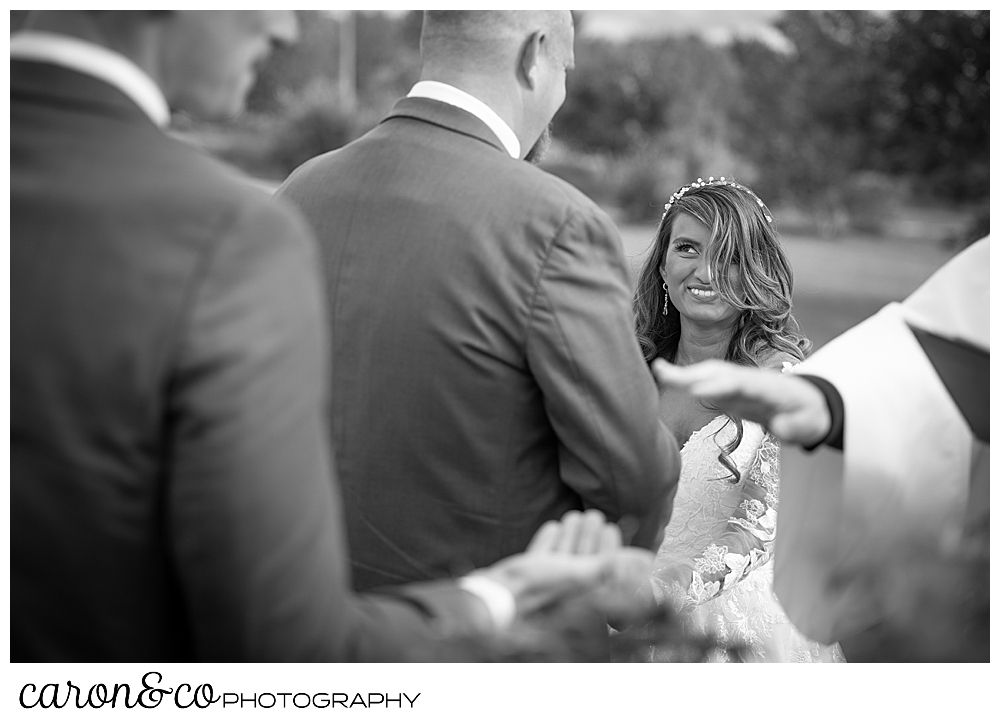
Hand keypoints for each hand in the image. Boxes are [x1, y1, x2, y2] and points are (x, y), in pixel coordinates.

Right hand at [476, 510, 655, 621]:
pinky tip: (553, 527)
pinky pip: (540, 555)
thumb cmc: (538, 588)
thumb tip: (646, 561)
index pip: (601, 566)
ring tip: (575, 516)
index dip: (607, 546)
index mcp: (581, 591)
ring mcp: (544, 581)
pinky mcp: (524, 575)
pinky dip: (548, 542)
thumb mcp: (580, 574)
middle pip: (581, 558)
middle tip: (594, 515)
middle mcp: (565, 587)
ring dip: (570, 536)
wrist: (496, 598)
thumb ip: (611, 567)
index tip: (611, 527)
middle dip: (588, 537)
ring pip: (561, 555)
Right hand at [651, 358, 831, 446]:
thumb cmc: (810, 414)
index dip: (719, 386)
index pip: (742, 384)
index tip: (697, 391)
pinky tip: (669, 378)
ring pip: (712, 373)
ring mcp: (740, 382)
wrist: (810, 403)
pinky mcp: (732, 390)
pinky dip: (688, 378)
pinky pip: (708, 381)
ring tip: (659, 371)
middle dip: (693, 373)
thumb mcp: (811, 425)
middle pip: (720, 373)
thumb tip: (780, 427)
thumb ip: (796, 427)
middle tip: (664, 373)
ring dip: (687, 373)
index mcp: (770, 387)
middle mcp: (751, 379)